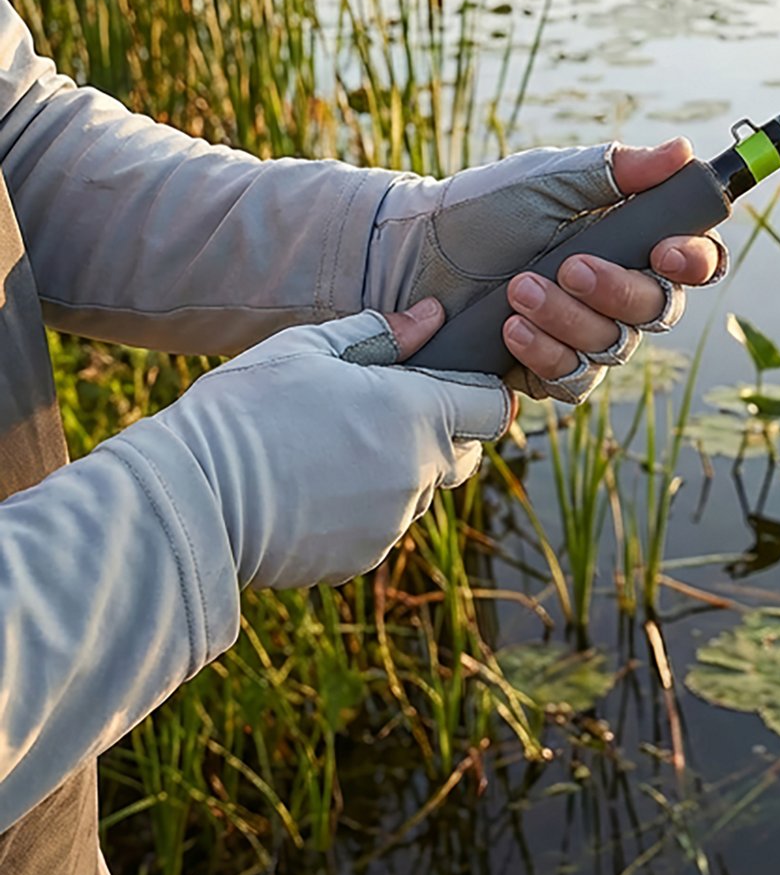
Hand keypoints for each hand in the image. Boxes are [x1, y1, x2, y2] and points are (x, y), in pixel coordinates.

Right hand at [114, 301, 508, 588]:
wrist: (192, 500)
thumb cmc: (248, 408)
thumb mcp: (311, 348)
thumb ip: (382, 332)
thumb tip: (432, 316)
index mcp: (418, 414)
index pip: (493, 407)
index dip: (480, 392)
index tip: (452, 383)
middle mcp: (419, 473)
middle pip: (464, 452)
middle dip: (442, 432)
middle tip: (387, 411)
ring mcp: (392, 523)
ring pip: (420, 491)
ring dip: (397, 471)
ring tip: (332, 447)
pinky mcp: (362, 558)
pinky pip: (381, 526)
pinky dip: (362, 508)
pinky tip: (312, 487)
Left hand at [364, 138, 726, 404]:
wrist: (413, 253)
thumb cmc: (483, 208)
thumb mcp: (550, 180)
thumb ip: (617, 170)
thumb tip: (681, 151)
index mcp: (631, 241)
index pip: (692, 261)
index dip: (695, 259)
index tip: (667, 250)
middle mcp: (618, 294)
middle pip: (659, 310)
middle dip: (618, 291)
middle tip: (570, 265)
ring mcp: (586, 336)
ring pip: (614, 348)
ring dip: (569, 319)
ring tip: (518, 288)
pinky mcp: (549, 370)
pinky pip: (573, 379)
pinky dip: (545, 354)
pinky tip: (512, 328)